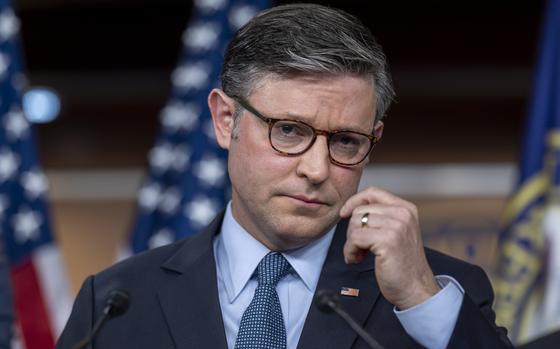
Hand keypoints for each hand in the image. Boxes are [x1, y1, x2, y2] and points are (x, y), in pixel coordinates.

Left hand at [339, 186, 439, 309]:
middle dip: (353, 230)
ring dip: (351, 243)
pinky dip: (350, 251)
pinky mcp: (387, 240)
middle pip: (360, 211)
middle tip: (359, 248)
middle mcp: (403, 214)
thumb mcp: (396, 232)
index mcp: (406, 209)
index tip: (345, 213)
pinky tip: (357, 259)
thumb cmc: (403, 264)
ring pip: (355, 224)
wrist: (416, 289)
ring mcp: (396, 226)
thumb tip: (353, 209)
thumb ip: (381, 218)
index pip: (373, 192)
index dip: (354, 201)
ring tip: (360, 254)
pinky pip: (355, 239)